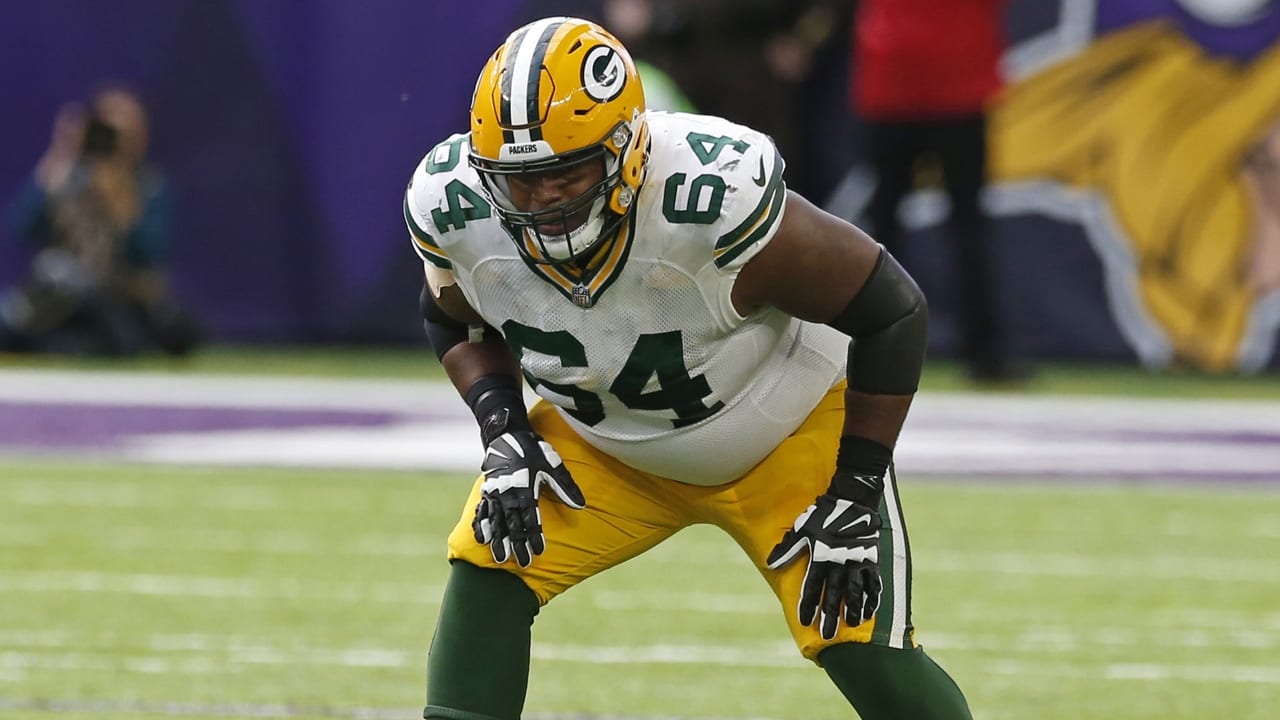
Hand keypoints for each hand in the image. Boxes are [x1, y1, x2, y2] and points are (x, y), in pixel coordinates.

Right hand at [471, 430, 584, 566]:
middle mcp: (507, 494)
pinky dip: (481, 525)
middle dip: (518, 545)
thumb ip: (565, 486)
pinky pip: (482, 511)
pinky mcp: (486, 491)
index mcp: (524, 489)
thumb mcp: (552, 464)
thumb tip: (580, 505)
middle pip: (513, 525)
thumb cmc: (532, 449)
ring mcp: (494, 494)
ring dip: (499, 541)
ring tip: (500, 559)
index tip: (539, 551)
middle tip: (523, 564)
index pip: (530, 518)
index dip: (534, 536)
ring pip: (496, 522)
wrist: (506, 434)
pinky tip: (482, 539)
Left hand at [766, 492, 881, 639]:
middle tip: (827, 635)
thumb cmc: (822, 515)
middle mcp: (839, 563)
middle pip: (834, 594)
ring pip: (856, 592)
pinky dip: (872, 598)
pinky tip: (870, 611)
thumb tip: (770, 563)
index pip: (813, 586)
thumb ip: (788, 548)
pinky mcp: (871, 560)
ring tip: (852, 625)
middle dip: (830, 615)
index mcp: (821, 556)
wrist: (852, 501)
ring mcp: (857, 562)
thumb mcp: (801, 529)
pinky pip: (873, 583)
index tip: (805, 620)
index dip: (808, 604)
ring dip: (854, 609)